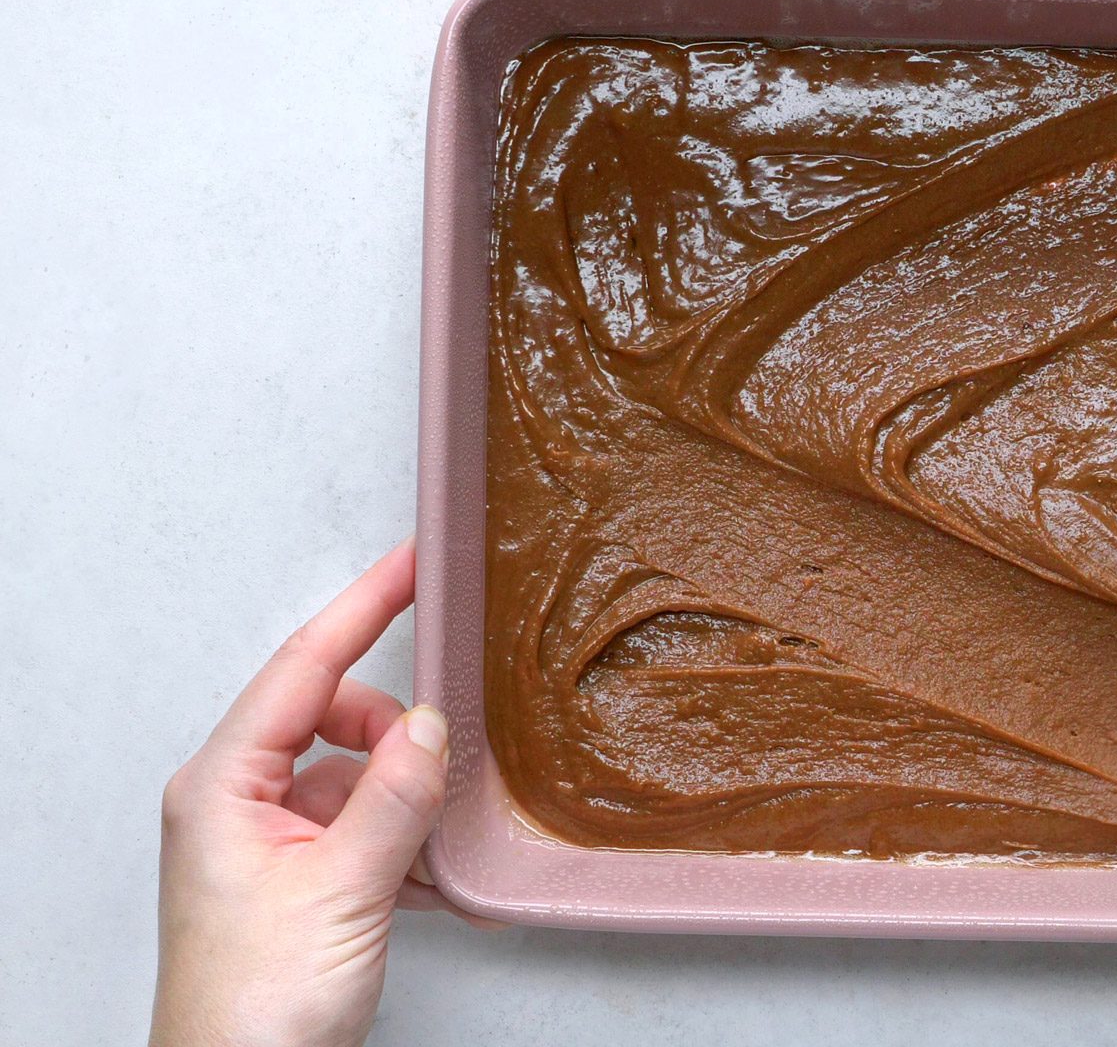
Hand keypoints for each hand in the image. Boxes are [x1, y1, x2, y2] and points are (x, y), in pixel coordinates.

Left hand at [151, 540, 497, 1046]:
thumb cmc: (253, 1011)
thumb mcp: (341, 893)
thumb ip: (393, 800)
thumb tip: (430, 724)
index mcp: (222, 786)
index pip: (303, 668)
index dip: (362, 608)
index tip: (411, 563)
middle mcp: (238, 801)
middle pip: (338, 719)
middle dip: (401, 740)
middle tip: (446, 771)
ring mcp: (268, 840)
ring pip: (360, 777)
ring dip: (410, 804)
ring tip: (438, 850)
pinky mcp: (299, 876)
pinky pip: (365, 827)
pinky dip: (407, 846)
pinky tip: (436, 884)